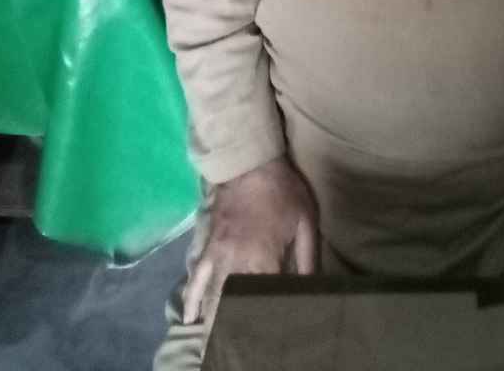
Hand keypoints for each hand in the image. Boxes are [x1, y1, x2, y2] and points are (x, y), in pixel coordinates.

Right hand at [182, 155, 318, 324]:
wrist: (251, 163)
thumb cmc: (284, 191)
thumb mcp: (306, 222)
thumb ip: (308, 260)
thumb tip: (313, 290)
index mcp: (264, 258)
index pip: (264, 300)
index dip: (268, 317)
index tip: (273, 330)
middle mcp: (236, 263)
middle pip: (234, 305)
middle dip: (237, 326)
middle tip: (242, 340)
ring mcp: (218, 256)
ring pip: (211, 298)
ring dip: (213, 321)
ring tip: (215, 341)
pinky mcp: (207, 247)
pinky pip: (194, 278)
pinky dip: (190, 299)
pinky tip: (190, 317)